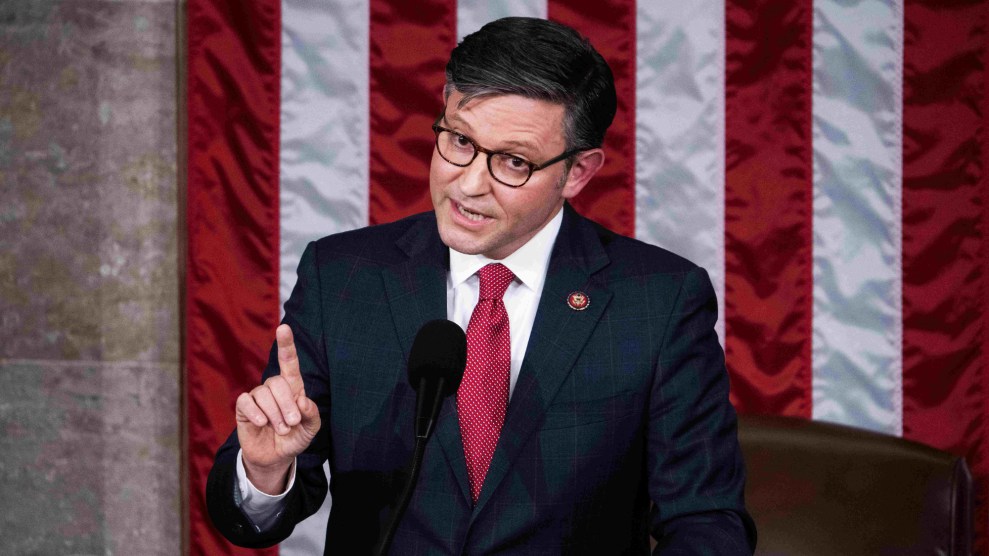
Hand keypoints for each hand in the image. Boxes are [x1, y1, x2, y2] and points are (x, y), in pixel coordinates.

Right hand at [236, 324, 320, 493]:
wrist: (276, 457)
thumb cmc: (295, 437)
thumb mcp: (311, 429)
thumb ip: (312, 414)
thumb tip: (302, 401)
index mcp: (293, 388)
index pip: (289, 362)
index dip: (286, 344)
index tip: (283, 328)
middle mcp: (274, 388)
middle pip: (277, 381)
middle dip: (286, 404)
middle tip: (292, 423)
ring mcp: (258, 397)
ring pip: (262, 393)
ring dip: (274, 414)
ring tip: (281, 429)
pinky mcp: (244, 408)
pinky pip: (246, 402)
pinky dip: (256, 413)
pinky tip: (262, 424)